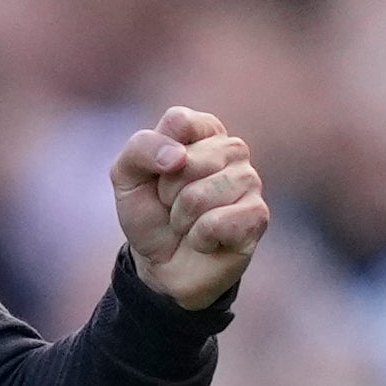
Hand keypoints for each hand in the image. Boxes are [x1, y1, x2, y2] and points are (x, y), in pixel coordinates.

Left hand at [111, 106, 267, 309]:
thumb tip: (180, 157)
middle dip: (168, 191)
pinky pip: (217, 222)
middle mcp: (232, 150)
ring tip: (188, 223)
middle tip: (172, 205)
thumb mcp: (126, 176)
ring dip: (182, 217)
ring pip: (201, 194)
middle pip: (189, 160)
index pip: (180, 121)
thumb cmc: (149, 213)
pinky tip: (205, 240)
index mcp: (203, 131)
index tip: (157, 174)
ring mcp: (250, 181)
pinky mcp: (258, 215)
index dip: (156, 156)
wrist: (161, 264)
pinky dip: (199, 237)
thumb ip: (140, 149)